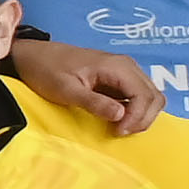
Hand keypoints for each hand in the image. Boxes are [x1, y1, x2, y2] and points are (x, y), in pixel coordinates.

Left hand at [3, 35, 160, 134]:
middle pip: (154, 97)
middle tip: (119, 132)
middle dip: (143, 119)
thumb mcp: (66, 90)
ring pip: (150, 97)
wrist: (33, 56)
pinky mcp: (118, 79)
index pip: (145, 96)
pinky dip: (134, 111)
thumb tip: (120, 115)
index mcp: (118, 66)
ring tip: (118, 127)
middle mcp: (127, 66)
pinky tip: (116, 119)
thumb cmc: (46, 70)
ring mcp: (125, 71)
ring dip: (140, 116)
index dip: (137, 118)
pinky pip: (137, 97)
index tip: (118, 131)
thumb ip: (94, 102)